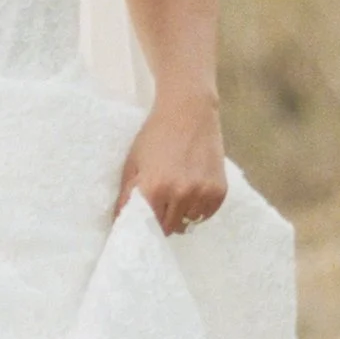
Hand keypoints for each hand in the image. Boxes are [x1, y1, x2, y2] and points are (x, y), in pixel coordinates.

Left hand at [115, 93, 226, 235]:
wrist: (188, 111)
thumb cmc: (155, 135)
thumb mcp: (133, 162)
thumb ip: (126, 195)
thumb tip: (119, 222)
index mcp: (155, 189)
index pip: (151, 226)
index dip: (149, 224)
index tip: (149, 220)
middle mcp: (181, 195)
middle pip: (172, 227)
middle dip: (166, 221)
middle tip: (164, 207)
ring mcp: (203, 193)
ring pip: (191, 222)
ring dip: (184, 215)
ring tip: (180, 196)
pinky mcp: (220, 190)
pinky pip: (208, 213)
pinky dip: (200, 208)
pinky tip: (194, 191)